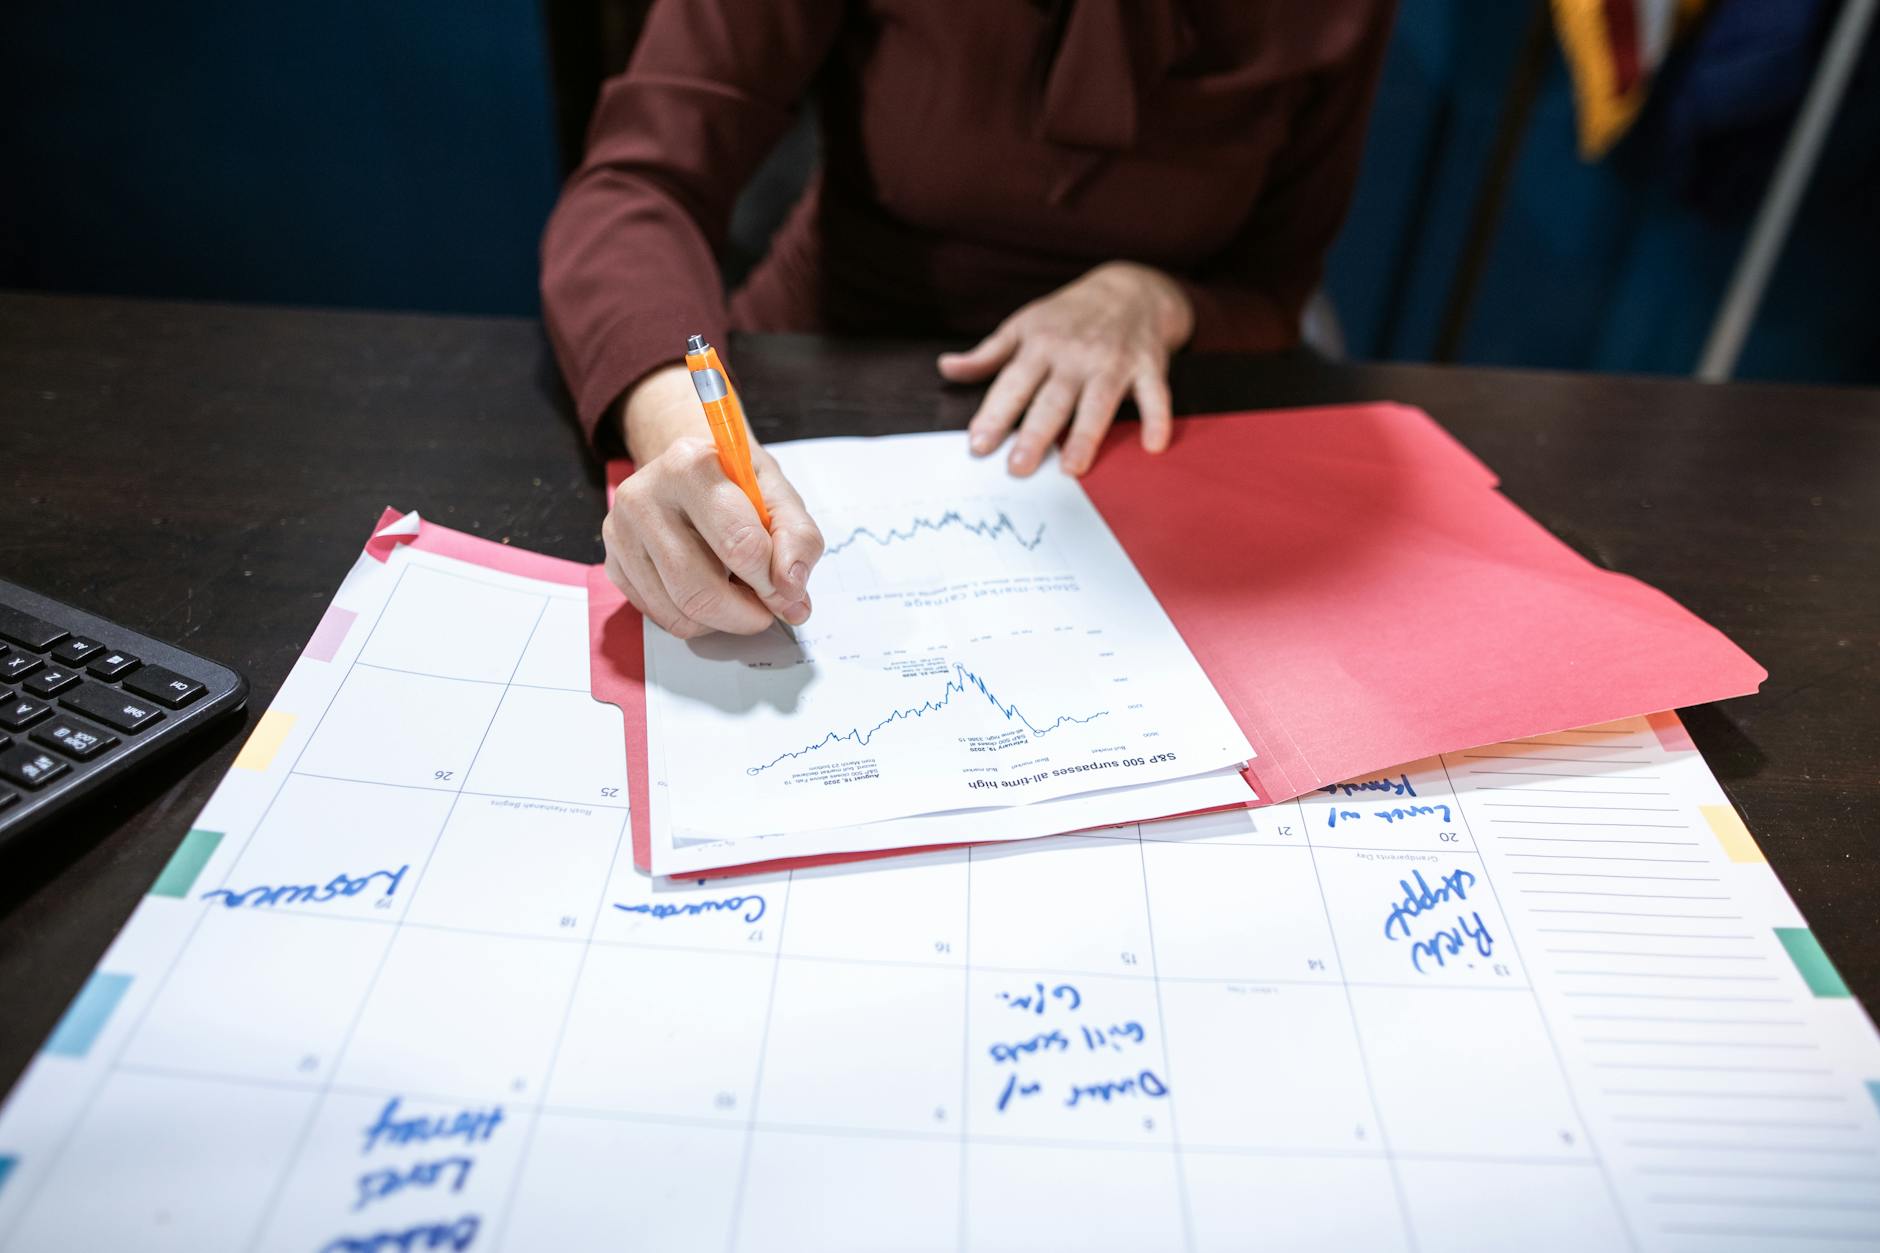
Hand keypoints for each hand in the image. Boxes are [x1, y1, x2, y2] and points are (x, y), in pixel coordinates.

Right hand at [602, 365, 823, 637]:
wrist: (689, 473)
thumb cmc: (735, 484)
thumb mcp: (778, 493)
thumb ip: (797, 538)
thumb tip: (791, 590)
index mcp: (691, 465)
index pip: (739, 544)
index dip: (773, 582)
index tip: (789, 591)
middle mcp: (645, 495)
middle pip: (701, 588)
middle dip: (746, 613)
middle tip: (767, 609)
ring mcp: (621, 531)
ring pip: (680, 610)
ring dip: (723, 620)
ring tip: (741, 597)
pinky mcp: (614, 562)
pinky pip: (661, 617)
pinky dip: (697, 620)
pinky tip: (710, 594)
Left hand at [937, 261, 1192, 476]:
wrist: (1130, 288)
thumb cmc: (1068, 316)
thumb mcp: (1024, 325)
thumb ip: (987, 354)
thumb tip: (946, 368)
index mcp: (1040, 344)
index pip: (1012, 384)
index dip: (995, 415)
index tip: (978, 446)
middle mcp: (1075, 354)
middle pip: (1052, 399)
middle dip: (1035, 433)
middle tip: (1017, 467)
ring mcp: (1114, 361)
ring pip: (1098, 402)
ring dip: (1086, 435)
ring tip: (1071, 469)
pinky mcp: (1148, 366)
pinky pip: (1155, 395)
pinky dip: (1157, 418)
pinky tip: (1153, 446)